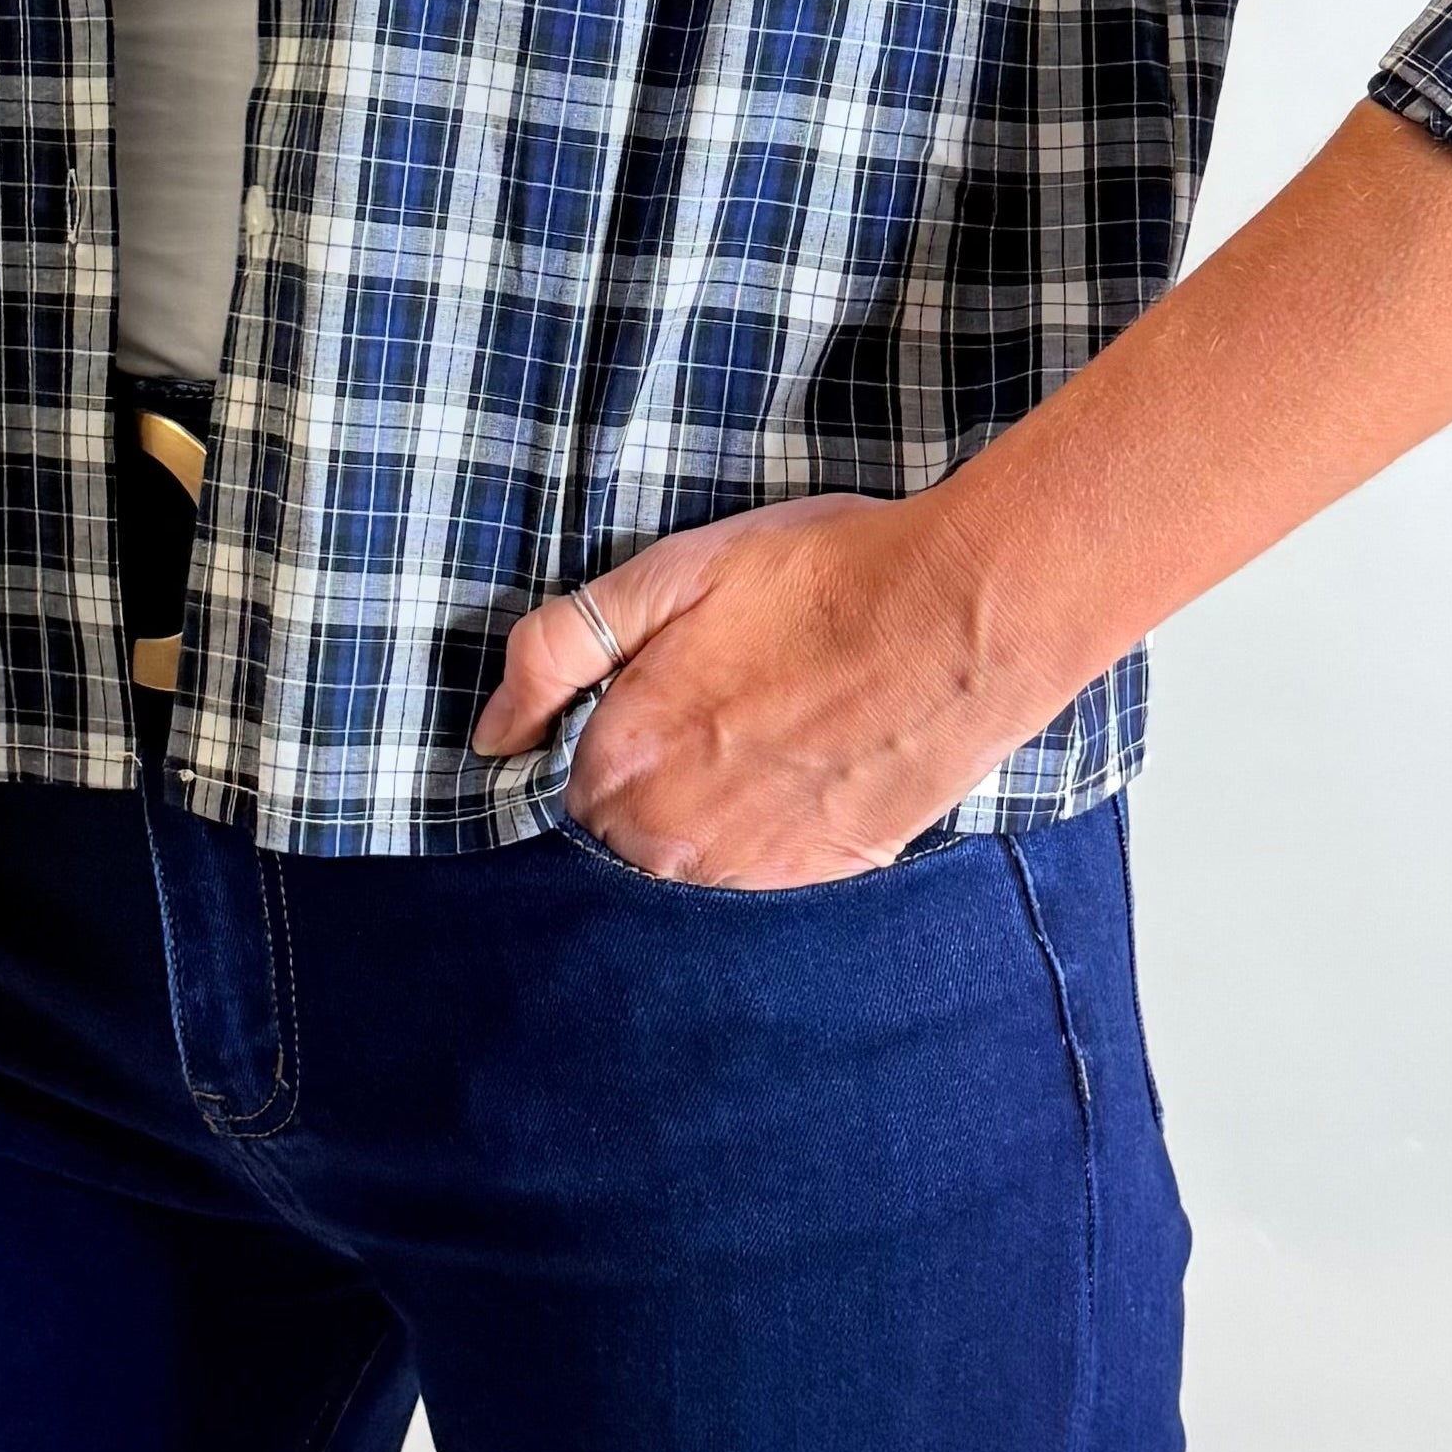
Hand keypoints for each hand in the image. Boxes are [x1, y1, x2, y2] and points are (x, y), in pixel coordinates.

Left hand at [470, 492, 1041, 887]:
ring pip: (687, 858)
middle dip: (650, 775)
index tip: (651, 694)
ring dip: (708, 808)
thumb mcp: (668, 574)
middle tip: (722, 702)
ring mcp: (749, 869)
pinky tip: (806, 767)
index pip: (562, 785)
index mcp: (619, 761)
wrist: (961, 615)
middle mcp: (671, 838)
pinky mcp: (821, 877)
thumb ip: (555, 652)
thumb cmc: (817, 577)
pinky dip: (770, 828)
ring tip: (770, 730)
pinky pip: (759, 873)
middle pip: (620, 830)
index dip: (601, 734)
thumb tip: (491, 735)